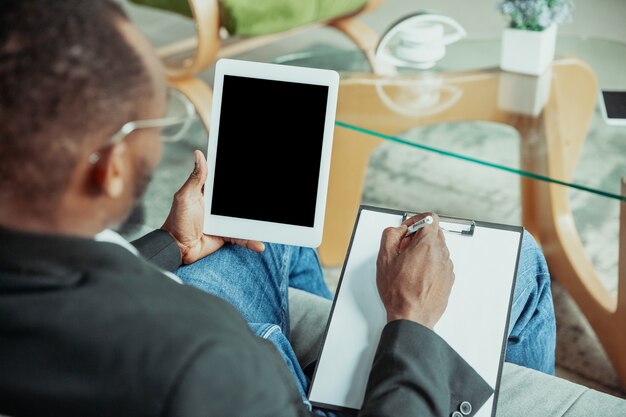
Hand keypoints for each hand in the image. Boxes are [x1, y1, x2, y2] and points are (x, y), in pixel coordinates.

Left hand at [161, 150, 264, 264]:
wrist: (178, 247)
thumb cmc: (177, 221)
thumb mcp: (186, 196)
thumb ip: (196, 178)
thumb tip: (199, 154)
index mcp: (208, 193)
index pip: (224, 181)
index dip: (236, 175)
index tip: (253, 167)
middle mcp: (217, 206)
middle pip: (238, 200)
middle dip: (253, 198)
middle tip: (270, 194)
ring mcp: (223, 221)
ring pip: (244, 218)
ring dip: (257, 220)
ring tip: (271, 220)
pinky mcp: (226, 235)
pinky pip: (241, 237)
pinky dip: (251, 241)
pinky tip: (260, 245)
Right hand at [375, 212, 453, 328]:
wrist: (412, 317)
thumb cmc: (399, 292)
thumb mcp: (384, 258)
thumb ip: (391, 235)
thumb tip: (398, 230)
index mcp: (427, 245)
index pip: (431, 218)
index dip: (417, 220)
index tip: (408, 229)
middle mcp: (441, 254)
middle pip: (434, 233)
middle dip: (419, 236)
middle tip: (404, 248)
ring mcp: (447, 268)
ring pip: (437, 249)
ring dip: (425, 251)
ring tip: (409, 266)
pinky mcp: (448, 280)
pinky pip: (440, 264)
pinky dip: (430, 264)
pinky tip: (416, 276)